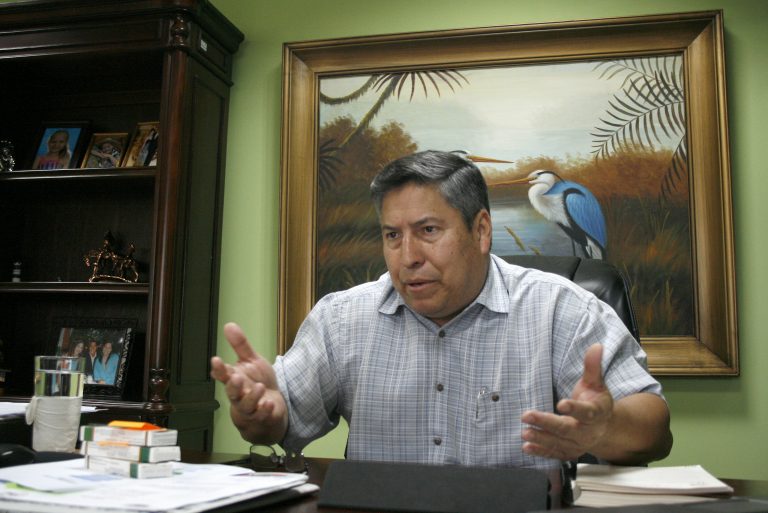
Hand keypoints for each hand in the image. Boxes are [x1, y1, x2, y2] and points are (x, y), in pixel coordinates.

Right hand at [210, 322, 287, 443]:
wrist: (272, 408)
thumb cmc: (258, 383)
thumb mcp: (251, 362)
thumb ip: (240, 346)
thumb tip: (229, 325)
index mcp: (235, 380)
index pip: (224, 375)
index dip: (219, 369)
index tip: (216, 360)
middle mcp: (240, 395)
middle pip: (232, 393)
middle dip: (233, 386)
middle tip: (236, 377)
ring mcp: (250, 408)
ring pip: (246, 406)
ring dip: (252, 397)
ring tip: (259, 388)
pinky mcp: (263, 417)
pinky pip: (261, 416)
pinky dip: (265, 410)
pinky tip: (269, 403)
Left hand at [521, 343, 612, 460]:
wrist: (606, 427)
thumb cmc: (596, 401)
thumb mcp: (596, 383)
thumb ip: (593, 366)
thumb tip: (596, 346)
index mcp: (596, 413)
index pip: (586, 412)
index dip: (574, 408)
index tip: (561, 404)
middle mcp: (588, 432)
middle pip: (567, 429)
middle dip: (547, 423)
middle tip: (527, 416)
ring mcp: (579, 444)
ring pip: (560, 444)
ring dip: (541, 439)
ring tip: (524, 432)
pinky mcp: (569, 452)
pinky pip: (555, 454)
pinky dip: (541, 452)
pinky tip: (526, 447)